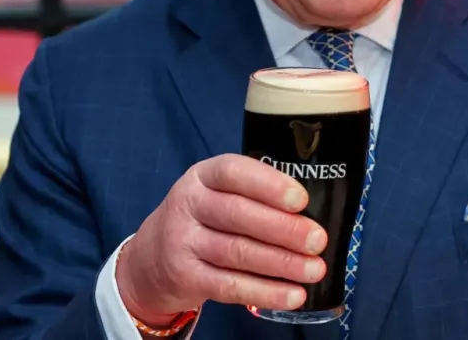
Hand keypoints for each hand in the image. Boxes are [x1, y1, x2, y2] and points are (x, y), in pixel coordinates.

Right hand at [116, 154, 328, 326]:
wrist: (150, 258)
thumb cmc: (203, 219)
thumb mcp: (216, 194)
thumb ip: (254, 196)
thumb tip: (309, 215)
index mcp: (203, 176)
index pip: (233, 172)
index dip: (268, 184)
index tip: (301, 200)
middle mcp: (189, 204)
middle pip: (238, 214)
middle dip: (284, 228)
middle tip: (317, 240)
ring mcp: (183, 242)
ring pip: (238, 252)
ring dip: (282, 263)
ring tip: (314, 269)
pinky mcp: (186, 277)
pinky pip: (230, 286)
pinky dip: (265, 292)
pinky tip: (292, 294)